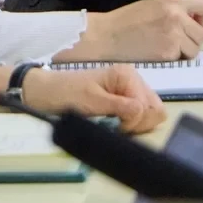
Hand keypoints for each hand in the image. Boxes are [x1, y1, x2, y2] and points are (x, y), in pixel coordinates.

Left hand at [22, 66, 165, 133]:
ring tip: (118, 125)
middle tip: (119, 127)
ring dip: (139, 124)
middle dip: (140, 122)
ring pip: (151, 112)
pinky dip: (135, 123)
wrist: (47, 93)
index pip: (147, 106)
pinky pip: (142, 114)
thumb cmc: (66, 94)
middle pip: (155, 108)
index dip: (134, 121)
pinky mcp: (126, 98)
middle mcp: (133, 79)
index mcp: (127, 75)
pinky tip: (120, 124)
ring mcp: (130, 89)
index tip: (116, 126)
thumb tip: (141, 112)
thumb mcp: (91, 102)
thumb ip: (118, 107)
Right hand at [72, 0, 202, 61]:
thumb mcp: (157, 5)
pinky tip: (160, 51)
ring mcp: (174, 35)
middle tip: (176, 37)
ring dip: (185, 50)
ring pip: (195, 48)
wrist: (108, 35)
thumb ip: (181, 12)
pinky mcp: (168, 53)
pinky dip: (175, 58)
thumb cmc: (130, 18)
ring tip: (168, 45)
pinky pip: (182, 58)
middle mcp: (178, 15)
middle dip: (193, 37)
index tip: (192, 22)